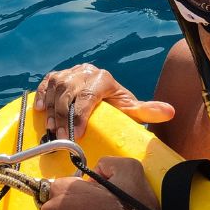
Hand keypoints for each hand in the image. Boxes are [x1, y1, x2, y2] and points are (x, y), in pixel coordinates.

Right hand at [35, 64, 174, 139]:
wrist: (103, 88)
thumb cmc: (115, 103)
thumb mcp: (129, 107)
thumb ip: (146, 111)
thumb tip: (170, 112)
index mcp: (103, 79)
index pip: (89, 95)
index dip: (82, 115)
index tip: (78, 135)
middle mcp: (85, 72)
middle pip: (69, 93)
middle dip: (64, 117)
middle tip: (61, 137)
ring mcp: (70, 72)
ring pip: (56, 88)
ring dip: (52, 110)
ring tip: (52, 129)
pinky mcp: (57, 75)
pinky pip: (46, 83)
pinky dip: (42, 96)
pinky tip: (40, 111)